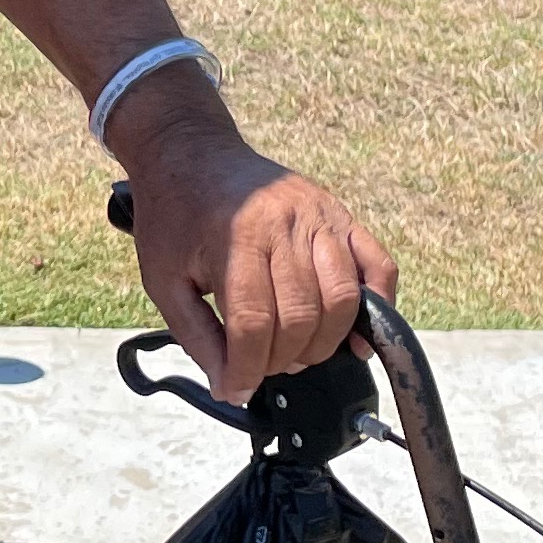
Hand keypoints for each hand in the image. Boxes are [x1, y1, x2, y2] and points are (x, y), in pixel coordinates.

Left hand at [122, 108, 395, 404]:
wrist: (191, 153)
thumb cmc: (174, 216)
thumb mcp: (164, 278)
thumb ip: (196, 336)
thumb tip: (230, 386)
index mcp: (237, 238)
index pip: (254, 324)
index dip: (246, 368)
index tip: (236, 389)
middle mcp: (286, 225)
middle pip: (300, 317)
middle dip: (282, 359)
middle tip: (261, 368)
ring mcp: (320, 217)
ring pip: (341, 299)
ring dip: (322, 343)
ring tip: (295, 355)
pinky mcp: (340, 214)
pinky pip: (377, 265)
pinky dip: (378, 306)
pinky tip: (357, 340)